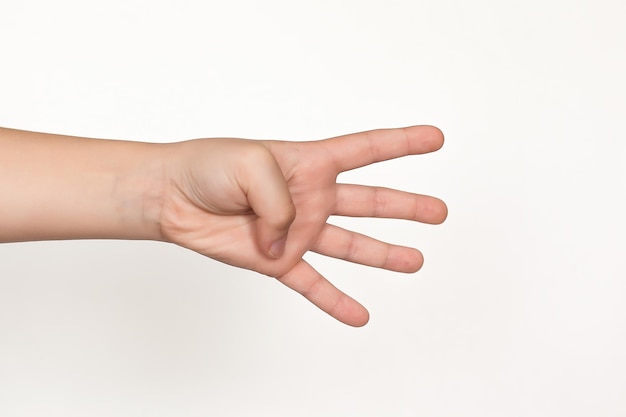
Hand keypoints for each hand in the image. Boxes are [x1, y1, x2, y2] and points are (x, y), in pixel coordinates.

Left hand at [159, 126, 446, 325]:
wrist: (173, 197)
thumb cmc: (208, 167)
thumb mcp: (250, 165)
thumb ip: (282, 202)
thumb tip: (290, 243)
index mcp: (309, 162)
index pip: (366, 150)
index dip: (402, 143)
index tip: (435, 138)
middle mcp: (310, 196)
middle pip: (370, 201)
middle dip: (406, 205)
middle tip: (439, 211)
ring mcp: (297, 230)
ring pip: (351, 244)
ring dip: (384, 253)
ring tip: (415, 260)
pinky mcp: (278, 260)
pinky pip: (312, 283)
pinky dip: (335, 300)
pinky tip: (359, 315)